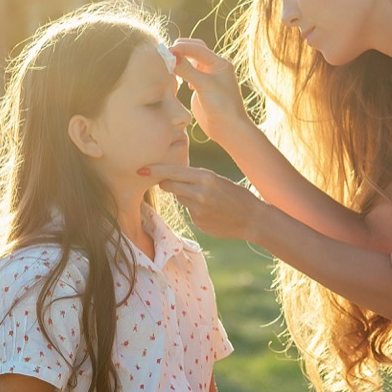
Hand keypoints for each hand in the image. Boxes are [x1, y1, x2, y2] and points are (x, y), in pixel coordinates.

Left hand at [147, 164, 264, 239]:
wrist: (252, 218)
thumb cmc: (236, 195)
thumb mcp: (217, 180)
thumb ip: (196, 178)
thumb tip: (172, 177)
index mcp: (205, 177)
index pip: (172, 171)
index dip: (154, 170)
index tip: (139, 169)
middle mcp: (199, 192)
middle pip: (169, 185)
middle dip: (167, 183)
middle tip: (173, 182)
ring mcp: (197, 209)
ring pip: (180, 198)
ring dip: (185, 197)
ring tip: (206, 199)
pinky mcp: (197, 221)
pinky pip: (189, 211)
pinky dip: (195, 210)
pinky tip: (211, 212)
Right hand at [170, 38, 250, 145]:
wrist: (227, 128)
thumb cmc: (221, 106)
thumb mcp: (204, 85)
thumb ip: (187, 70)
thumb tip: (171, 55)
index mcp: (220, 63)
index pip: (198, 48)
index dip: (182, 48)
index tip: (167, 51)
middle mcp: (215, 67)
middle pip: (195, 50)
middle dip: (181, 49)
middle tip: (166, 54)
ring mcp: (208, 76)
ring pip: (191, 61)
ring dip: (180, 60)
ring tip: (168, 63)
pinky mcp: (201, 87)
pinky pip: (189, 73)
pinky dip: (181, 71)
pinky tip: (175, 76)